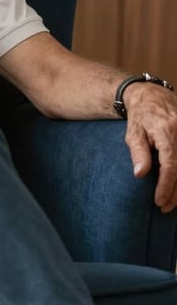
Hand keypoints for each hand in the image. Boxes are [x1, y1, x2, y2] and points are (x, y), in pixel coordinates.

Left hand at [124, 83, 176, 212]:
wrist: (152, 96)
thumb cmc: (140, 116)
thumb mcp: (133, 133)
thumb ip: (138, 153)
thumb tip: (140, 174)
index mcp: (168, 131)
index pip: (171, 166)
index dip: (166, 186)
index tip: (158, 201)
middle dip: (176, 193)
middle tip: (164, 208)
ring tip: (171, 203)